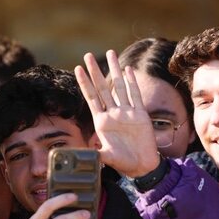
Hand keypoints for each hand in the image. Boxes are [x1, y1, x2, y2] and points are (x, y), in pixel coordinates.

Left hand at [74, 50, 160, 177]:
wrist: (142, 166)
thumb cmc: (123, 163)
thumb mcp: (105, 157)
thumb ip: (93, 153)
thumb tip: (76, 155)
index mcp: (102, 122)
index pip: (91, 98)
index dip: (84, 83)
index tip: (77, 68)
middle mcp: (113, 114)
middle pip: (102, 88)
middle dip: (95, 71)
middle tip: (87, 55)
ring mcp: (127, 112)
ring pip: (120, 86)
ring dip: (114, 69)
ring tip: (110, 53)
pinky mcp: (140, 114)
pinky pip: (135, 95)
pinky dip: (132, 82)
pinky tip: (128, 70)